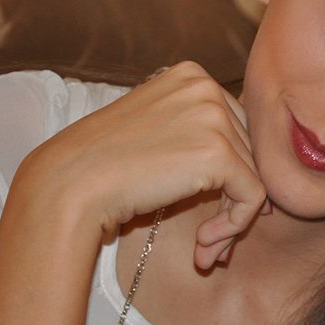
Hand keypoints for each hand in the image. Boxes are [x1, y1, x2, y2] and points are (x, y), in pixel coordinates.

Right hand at [16, 61, 267, 268]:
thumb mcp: (157, 131)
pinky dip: (234, 226)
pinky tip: (202, 246)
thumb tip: (247, 171)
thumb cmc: (105, 165)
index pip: (236, 127)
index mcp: (191, 75)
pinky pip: (253, 196)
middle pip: (248, 150)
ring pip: (253, 176)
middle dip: (232, 198)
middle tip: (208, 240)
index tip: (209, 208)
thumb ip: (196, 135)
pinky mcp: (219, 153)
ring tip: (203, 249)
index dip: (229, 173)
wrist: (71, 183)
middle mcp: (207, 87)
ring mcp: (214, 117)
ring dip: (231, 220)